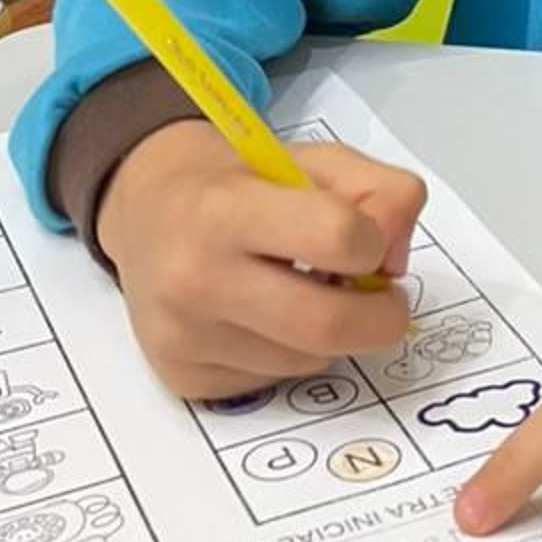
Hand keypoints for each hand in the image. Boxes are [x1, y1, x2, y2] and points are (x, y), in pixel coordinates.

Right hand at [98, 122, 421, 400]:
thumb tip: (395, 261)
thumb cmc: (240, 184)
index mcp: (226, 209)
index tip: (368, 240)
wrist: (147, 210)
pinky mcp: (183, 378)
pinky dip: (291, 354)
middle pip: (329, 325)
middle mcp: (195, 277)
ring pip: (308, 360)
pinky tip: (266, 318)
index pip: (339, 237)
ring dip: (332, 335)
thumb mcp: (314, 161)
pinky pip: (273, 380)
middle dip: (382, 318)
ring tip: (305, 293)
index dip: (374, 241)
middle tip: (385, 301)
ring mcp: (184, 336)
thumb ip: (380, 191)